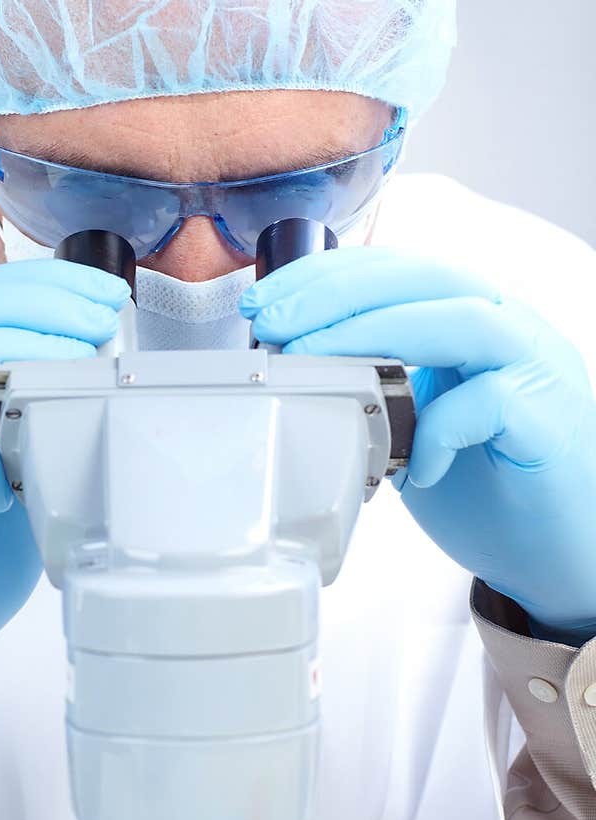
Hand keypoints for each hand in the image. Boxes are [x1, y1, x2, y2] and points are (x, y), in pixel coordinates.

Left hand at [241, 248, 595, 639]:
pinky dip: (440, 429)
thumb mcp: (413, 419)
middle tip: (271, 321)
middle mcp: (510, 329)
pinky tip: (409, 467)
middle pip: (427, 276)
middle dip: (337, 292)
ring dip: (377, 333)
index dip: (328, 274)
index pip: (399, 268)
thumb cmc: (484, 484)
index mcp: (471, 317)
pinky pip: (493, 402)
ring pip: (464, 319)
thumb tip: (292, 365)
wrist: (557, 551)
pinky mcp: (550, 422)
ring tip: (312, 362)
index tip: (264, 300)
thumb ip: (375, 382)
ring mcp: (537, 369)